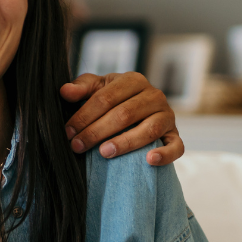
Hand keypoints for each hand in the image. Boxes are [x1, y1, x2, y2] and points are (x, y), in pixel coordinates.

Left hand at [61, 72, 182, 164]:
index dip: (85, 115)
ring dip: (125, 142)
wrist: (138, 110)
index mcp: (133, 80)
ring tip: (104, 153)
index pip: (106, 97)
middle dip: (97, 131)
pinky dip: (165, 154)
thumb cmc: (113, 99)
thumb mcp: (97, 89)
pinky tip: (149, 160)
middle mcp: (154, 95)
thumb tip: (65, 91)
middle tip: (77, 146)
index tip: (68, 131)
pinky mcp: (174, 135)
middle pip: (125, 114)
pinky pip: (176, 146)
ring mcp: (167, 115)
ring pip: (149, 129)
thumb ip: (82, 88)